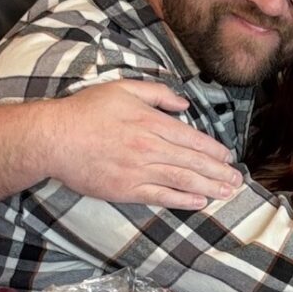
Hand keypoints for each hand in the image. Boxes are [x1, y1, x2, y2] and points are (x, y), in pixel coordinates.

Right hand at [47, 81, 239, 209]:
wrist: (55, 138)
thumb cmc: (86, 111)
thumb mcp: (123, 89)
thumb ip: (157, 93)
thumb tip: (184, 105)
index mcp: (150, 122)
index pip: (191, 138)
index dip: (213, 149)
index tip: (227, 156)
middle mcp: (149, 147)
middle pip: (192, 162)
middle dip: (218, 172)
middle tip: (237, 180)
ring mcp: (138, 171)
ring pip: (182, 181)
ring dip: (208, 187)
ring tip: (227, 193)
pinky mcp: (125, 190)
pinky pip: (160, 197)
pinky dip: (182, 200)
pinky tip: (199, 202)